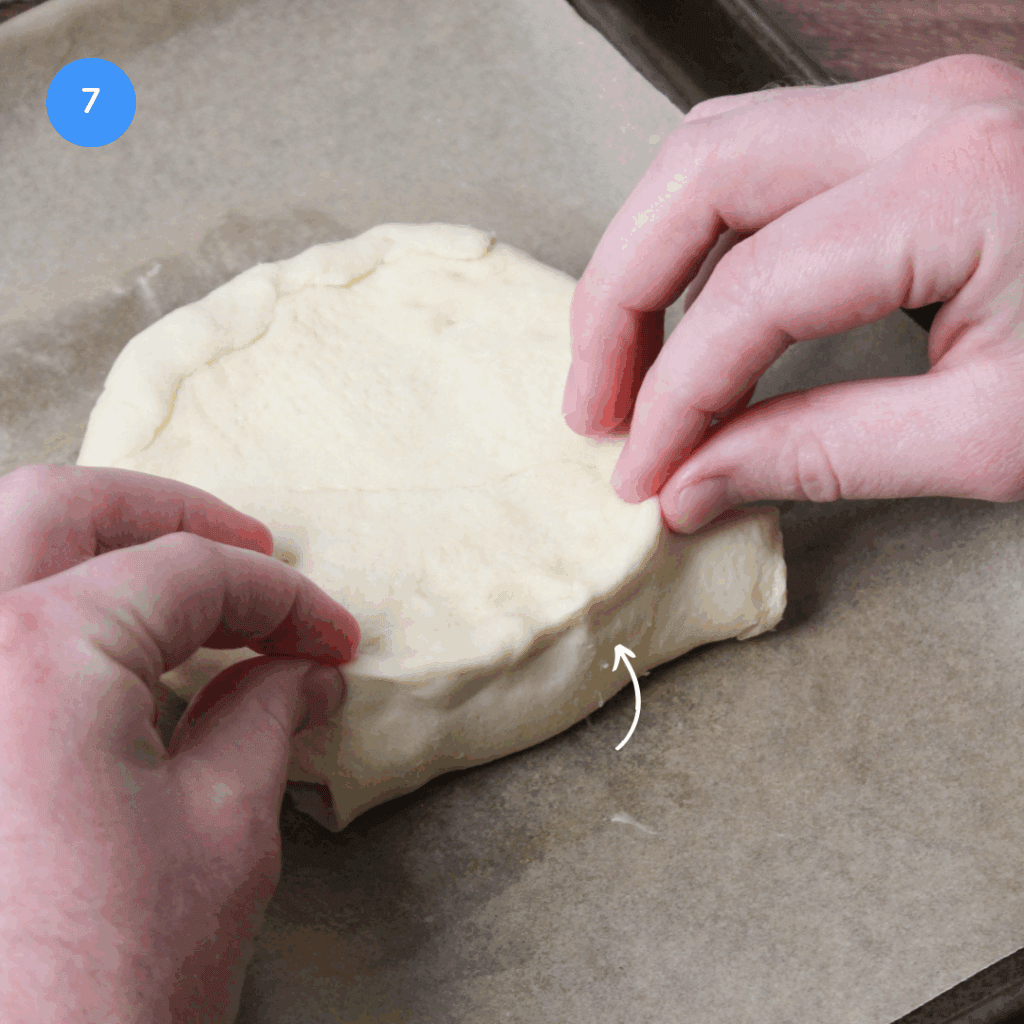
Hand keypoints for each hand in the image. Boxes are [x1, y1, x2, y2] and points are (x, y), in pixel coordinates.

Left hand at [0, 464, 358, 1023]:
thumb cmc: (102, 989)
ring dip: (92, 548)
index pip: (186, 575)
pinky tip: (103, 656)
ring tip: (176, 584)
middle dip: (170, 515)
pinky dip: (45, 615)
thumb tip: (304, 668)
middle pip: (58, 508)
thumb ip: (268, 714)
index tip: (331, 638)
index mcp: (38, 654)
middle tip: (250, 549)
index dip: (281, 600)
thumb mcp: (223, 831)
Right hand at [562, 54, 1023, 531]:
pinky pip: (761, 166)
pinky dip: (702, 246)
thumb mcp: (992, 438)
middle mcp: (922, 116)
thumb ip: (820, 454)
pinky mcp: (912, 131)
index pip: (749, 294)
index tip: (646, 473)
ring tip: (624, 367)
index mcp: (956, 187)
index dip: (675, 397)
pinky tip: (691, 320)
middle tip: (594, 404)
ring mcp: (916, 108)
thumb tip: (691, 482)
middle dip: (619, 298)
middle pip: (697, 174)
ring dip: (648, 261)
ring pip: (712, 153)